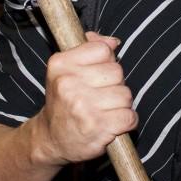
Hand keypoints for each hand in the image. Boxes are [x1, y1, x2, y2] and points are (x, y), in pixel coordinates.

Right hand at [29, 31, 138, 166]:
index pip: (103, 50)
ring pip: (126, 95)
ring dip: (122, 104)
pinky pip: (129, 116)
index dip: (106, 62)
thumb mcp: (66, 69)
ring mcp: (82, 106)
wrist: (51, 139)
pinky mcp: (96, 127)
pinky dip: (128, 121)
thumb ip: (89, 48)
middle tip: (101, 96)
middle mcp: (68, 83)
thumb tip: (113, 42)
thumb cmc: (64, 101)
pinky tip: (114, 123)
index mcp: (61, 64)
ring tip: (105, 111)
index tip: (97, 75)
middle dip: (115, 84)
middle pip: (117, 72)